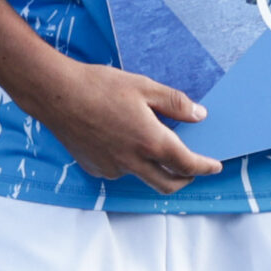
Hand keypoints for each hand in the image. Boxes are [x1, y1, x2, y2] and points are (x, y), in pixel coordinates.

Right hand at [22, 57, 220, 194]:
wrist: (56, 94)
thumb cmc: (99, 86)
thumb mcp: (144, 87)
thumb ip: (176, 104)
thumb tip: (199, 116)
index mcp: (151, 141)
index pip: (187, 164)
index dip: (204, 167)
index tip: (214, 167)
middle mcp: (133, 161)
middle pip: (168, 184)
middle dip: (185, 180)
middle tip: (192, 170)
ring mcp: (113, 168)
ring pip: (142, 176)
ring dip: (153, 168)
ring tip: (150, 143)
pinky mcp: (95, 168)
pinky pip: (120, 170)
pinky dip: (128, 161)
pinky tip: (120, 139)